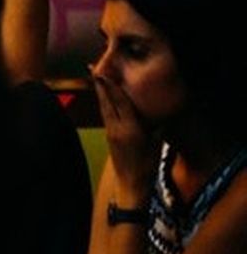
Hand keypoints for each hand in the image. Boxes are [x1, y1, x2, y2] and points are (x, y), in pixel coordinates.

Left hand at [95, 75, 157, 203]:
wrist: (131, 184)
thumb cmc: (148, 165)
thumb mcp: (157, 143)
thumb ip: (157, 125)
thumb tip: (160, 110)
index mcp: (130, 129)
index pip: (120, 103)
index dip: (111, 87)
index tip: (104, 73)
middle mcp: (116, 129)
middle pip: (106, 103)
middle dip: (100, 85)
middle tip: (93, 68)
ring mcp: (110, 133)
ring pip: (103, 108)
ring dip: (99, 93)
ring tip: (95, 78)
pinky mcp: (108, 137)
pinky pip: (105, 116)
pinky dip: (103, 104)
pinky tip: (103, 98)